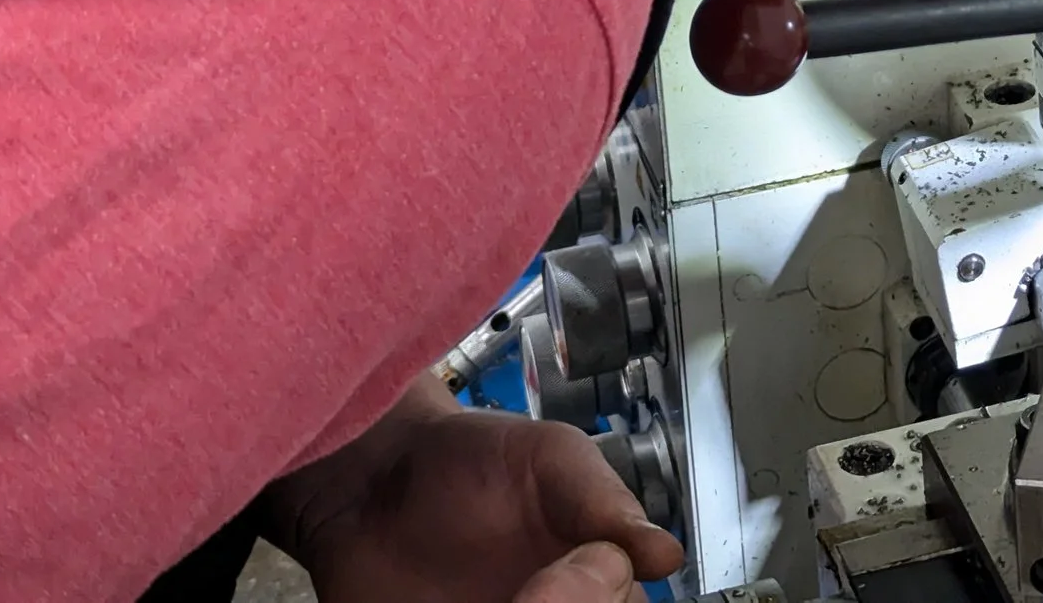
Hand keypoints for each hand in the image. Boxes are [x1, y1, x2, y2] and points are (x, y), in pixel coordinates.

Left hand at [265, 375, 685, 602]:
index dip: (598, 598)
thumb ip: (605, 504)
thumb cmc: (473, 455)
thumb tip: (666, 555)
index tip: (563, 578)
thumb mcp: (553, 458)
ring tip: (496, 595)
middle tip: (529, 593)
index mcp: (594, 576)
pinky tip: (454, 600)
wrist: (375, 471)